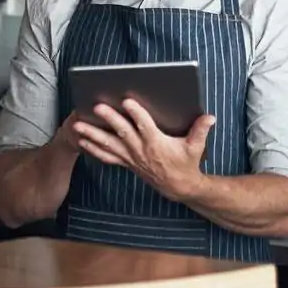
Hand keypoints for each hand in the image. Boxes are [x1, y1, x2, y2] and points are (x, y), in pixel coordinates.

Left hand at [73, 99, 214, 201]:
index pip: (144, 125)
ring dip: (92, 135)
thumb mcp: (196, 147)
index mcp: (156, 142)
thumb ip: (201, 130)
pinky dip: (94, 148)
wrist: (178, 187)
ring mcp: (131, 157)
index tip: (127, 101)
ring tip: (77, 125)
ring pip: (108, 144)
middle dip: (109, 119)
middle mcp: (140, 149)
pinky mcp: (127, 162)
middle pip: (122, 132)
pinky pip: (107, 156)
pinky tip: (82, 141)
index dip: (136, 113)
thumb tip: (210, 117)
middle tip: (97, 107)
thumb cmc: (186, 163)